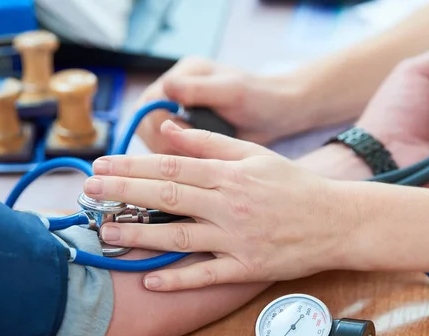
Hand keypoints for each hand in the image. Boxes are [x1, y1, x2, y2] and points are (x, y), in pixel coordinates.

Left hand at [84, 123, 353, 289]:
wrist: (337, 220)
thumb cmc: (295, 185)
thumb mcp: (256, 154)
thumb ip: (211, 143)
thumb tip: (171, 131)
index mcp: (231, 175)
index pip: (172, 168)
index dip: (133, 167)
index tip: (102, 166)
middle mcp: (230, 205)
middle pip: (168, 198)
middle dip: (123, 194)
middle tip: (89, 192)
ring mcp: (238, 239)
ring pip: (180, 237)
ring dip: (140, 236)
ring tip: (107, 233)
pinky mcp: (248, 267)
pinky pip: (207, 275)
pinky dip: (178, 279)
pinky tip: (150, 279)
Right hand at [134, 57, 303, 153]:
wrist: (281, 114)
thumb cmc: (261, 97)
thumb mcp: (231, 91)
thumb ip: (198, 89)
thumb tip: (167, 89)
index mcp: (184, 76)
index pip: (149, 102)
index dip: (157, 124)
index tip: (176, 138)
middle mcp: (177, 95)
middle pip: (147, 124)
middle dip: (162, 144)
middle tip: (186, 156)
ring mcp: (183, 116)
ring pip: (157, 141)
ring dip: (171, 156)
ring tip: (197, 161)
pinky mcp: (191, 136)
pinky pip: (172, 152)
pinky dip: (181, 162)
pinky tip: (200, 166)